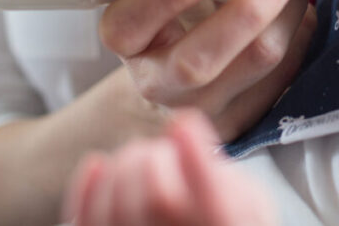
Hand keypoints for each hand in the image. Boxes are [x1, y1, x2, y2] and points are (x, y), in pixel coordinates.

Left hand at [63, 108, 277, 225]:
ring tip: (138, 162)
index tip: (184, 122)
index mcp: (225, 224)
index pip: (213, 199)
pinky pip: (86, 222)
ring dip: (123, 169)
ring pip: (117, 207)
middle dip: (154, 156)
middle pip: (158, 195)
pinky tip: (99, 164)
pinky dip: (87, 188)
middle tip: (160, 150)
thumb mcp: (252, 204)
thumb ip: (227, 177)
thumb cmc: (226, 220)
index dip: (193, 152)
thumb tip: (186, 140)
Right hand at [99, 0, 315, 139]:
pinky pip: (283, 76)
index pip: (130, 22)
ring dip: (287, 17)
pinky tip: (298, 12)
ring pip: (254, 65)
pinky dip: (298, 36)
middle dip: (247, 12)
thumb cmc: (172, 18)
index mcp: (125, 40)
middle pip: (197, 62)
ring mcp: (200, 109)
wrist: (174, 87)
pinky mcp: (241, 121)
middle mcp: (157, 82)